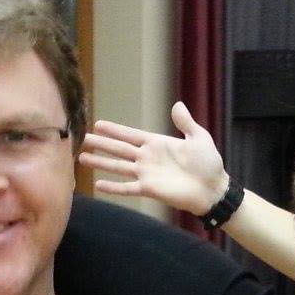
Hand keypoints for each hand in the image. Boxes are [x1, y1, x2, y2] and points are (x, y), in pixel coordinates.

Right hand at [78, 102, 228, 217]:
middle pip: (119, 149)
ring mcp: (147, 174)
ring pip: (118, 167)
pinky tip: (98, 184)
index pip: (131, 134)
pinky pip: (127, 188)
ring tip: (82, 158)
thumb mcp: (199, 137)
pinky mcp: (149, 189)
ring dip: (100, 163)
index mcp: (157, 143)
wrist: (212, 189)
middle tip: (82, 138)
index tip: (98, 124)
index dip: (115, 130)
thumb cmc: (209, 164)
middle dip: (101, 144)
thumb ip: (186, 122)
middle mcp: (148, 158)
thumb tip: (177, 105)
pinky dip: (113, 187)